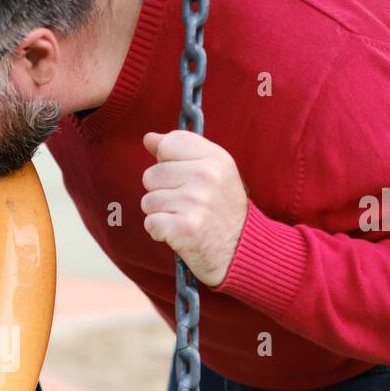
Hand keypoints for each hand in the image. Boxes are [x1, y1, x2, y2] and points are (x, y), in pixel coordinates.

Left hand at [140, 130, 248, 286]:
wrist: (241, 252)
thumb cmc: (223, 211)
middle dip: (161, 192)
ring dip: (160, 214)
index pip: (169, 143)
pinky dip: (160, 232)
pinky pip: (150, 223)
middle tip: (187, 205)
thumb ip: (181, 151)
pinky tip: (179, 234)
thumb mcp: (214, 173)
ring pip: (148, 201)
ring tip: (184, 219)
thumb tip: (149, 138)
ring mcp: (196, 203)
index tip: (183, 176)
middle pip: (151, 174)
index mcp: (216, 159)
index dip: (167, 161)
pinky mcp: (184, 229)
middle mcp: (207, 177)